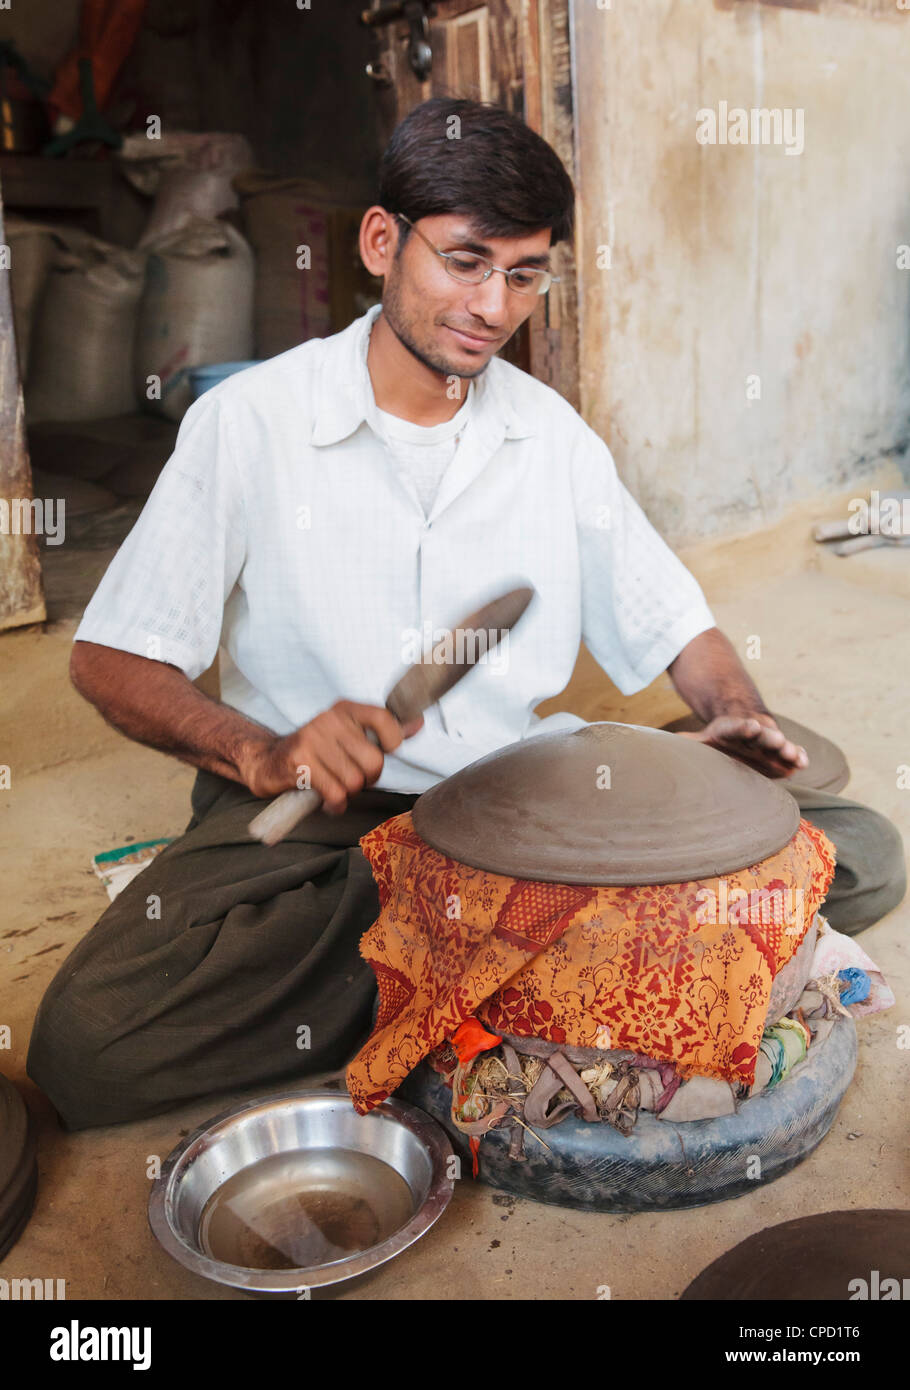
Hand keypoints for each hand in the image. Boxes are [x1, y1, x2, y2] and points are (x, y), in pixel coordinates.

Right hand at [242, 700, 423, 810]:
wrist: (267, 761)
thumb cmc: (315, 751)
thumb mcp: (347, 734)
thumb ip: (383, 730)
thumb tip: (418, 723)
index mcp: (345, 710)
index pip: (383, 718)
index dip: (392, 741)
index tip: (384, 752)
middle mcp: (329, 719)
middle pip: (374, 761)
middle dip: (367, 779)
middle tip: (352, 779)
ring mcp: (312, 739)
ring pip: (354, 781)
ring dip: (348, 793)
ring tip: (336, 788)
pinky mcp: (300, 761)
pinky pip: (335, 793)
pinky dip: (335, 804)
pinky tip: (327, 800)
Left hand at [676, 713, 808, 778]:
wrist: (741, 734)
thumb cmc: (717, 741)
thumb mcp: (702, 741)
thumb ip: (689, 743)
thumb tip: (662, 744)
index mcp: (729, 730)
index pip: (735, 727)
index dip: (742, 727)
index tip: (751, 727)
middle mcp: (751, 735)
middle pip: (760, 735)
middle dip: (769, 739)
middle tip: (779, 741)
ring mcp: (766, 743)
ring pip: (777, 745)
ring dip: (787, 749)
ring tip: (796, 757)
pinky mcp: (779, 755)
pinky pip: (790, 754)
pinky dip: (797, 757)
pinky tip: (804, 763)